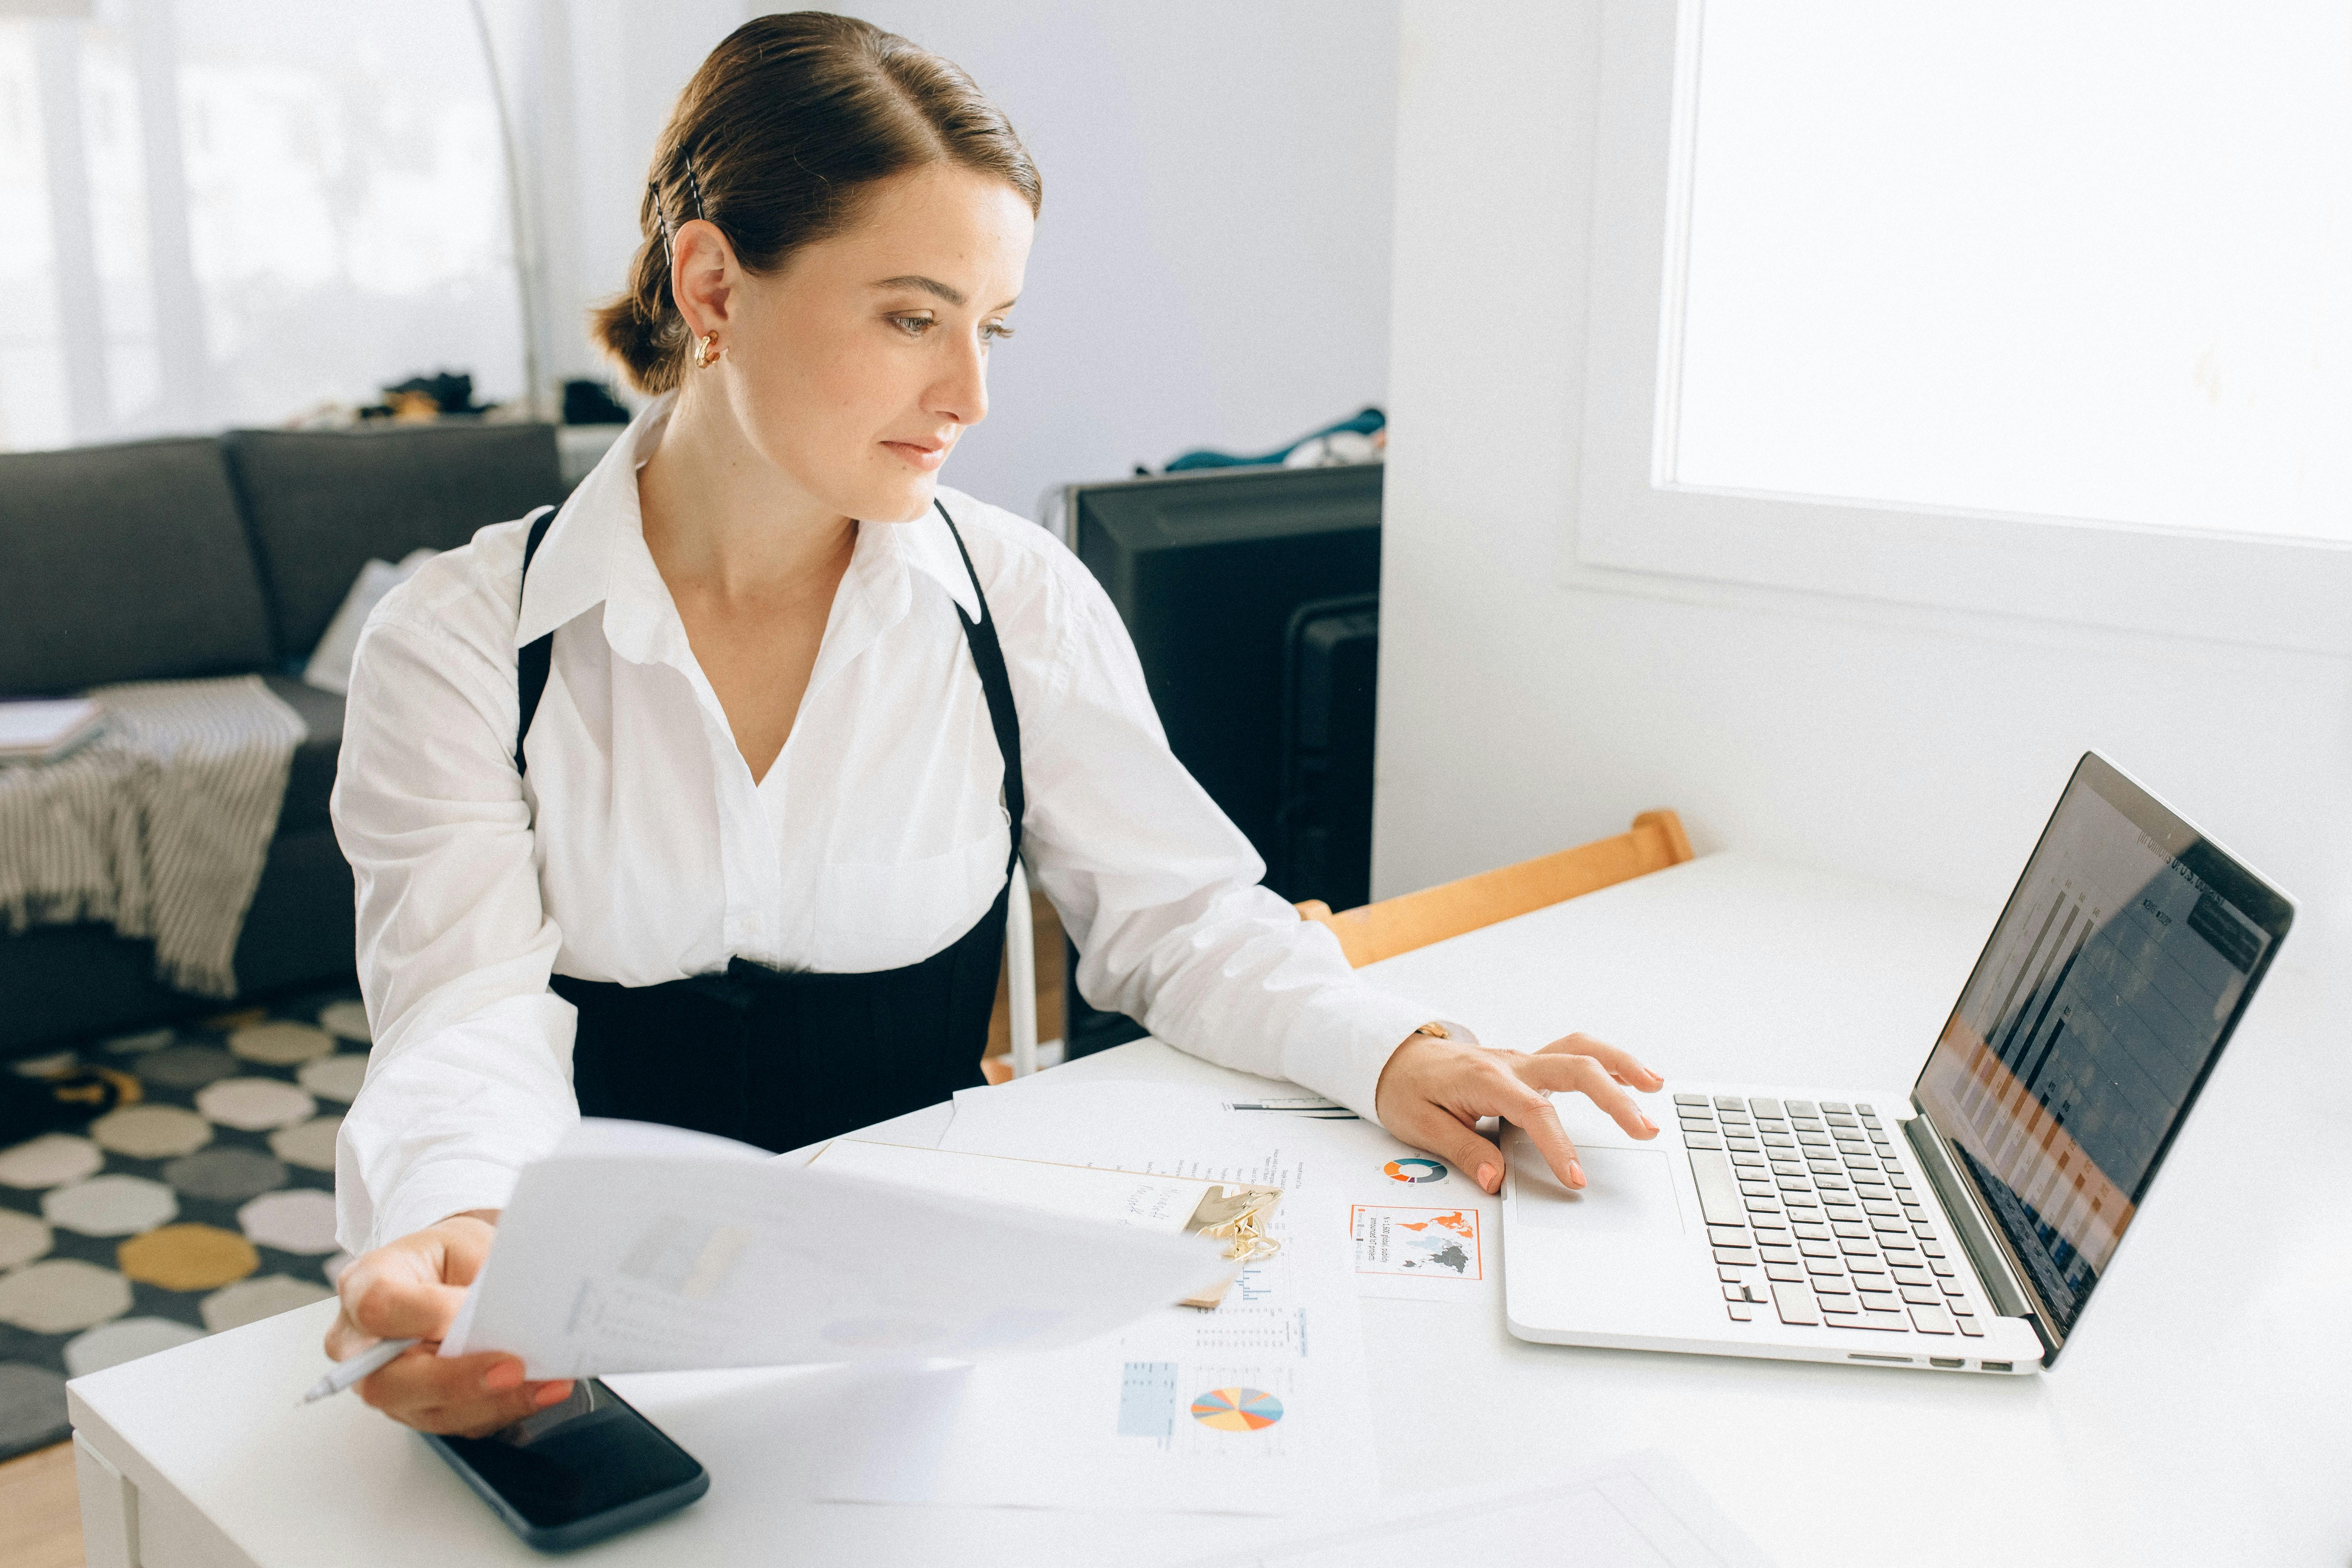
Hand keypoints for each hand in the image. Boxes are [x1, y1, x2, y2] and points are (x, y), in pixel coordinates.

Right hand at [324, 1210, 572, 1435]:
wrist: (449, 1273)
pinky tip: (537, 1392)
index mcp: (364, 1286)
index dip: (427, 1315)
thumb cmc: (451, 1256)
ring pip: (429, 1412)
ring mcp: (387, 1384)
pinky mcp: (418, 1408)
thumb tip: (508, 1319)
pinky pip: (456, 1421)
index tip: (471, 1312)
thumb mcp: (466, 1245)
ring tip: (544, 1384)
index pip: (379, 1307)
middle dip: (459, 1380)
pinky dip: (501, 1409)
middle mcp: (362, 1346)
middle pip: (392, 1381)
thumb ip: (477, 1281)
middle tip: (514, 1369)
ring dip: (492, 1403)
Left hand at [1374, 1030, 1662, 1194]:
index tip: (1576, 1179)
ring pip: (1580, 1050)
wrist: (1394, 1057)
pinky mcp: (1528, 1065)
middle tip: (1645, 1129)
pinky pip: (1572, 1054)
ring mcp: (1523, 1061)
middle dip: (1614, 1098)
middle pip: (1574, 1068)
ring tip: (1655, 1087)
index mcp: (1486, 1080)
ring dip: (1620, 1065)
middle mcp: (1512, 1064)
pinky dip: (1605, 1063)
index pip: (1534, 1112)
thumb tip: (1496, 1179)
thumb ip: (1463, 1150)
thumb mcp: (1420, 1125)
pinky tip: (1630, 1080)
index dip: (1559, 1146)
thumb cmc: (1406, 1088)